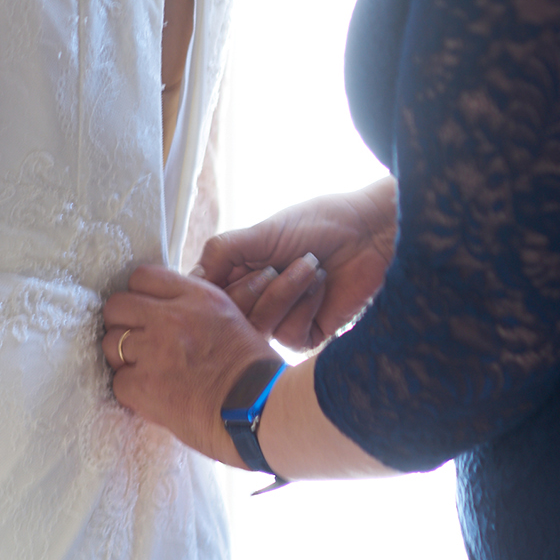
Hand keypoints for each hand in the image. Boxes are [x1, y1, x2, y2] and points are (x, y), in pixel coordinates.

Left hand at [104, 265, 275, 463]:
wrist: (260, 411)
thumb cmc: (252, 372)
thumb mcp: (228, 318)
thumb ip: (193, 307)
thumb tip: (163, 307)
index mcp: (197, 296)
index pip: (142, 276)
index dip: (139, 296)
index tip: (146, 313)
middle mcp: (172, 317)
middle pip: (117, 306)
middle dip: (123, 324)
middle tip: (138, 343)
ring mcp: (155, 350)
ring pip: (111, 343)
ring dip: (123, 358)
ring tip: (145, 372)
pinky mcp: (144, 385)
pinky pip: (117, 381)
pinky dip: (130, 391)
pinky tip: (152, 396)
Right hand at [196, 179, 397, 349]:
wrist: (369, 233)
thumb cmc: (318, 223)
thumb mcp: (261, 232)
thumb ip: (222, 252)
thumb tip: (190, 279)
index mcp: (241, 274)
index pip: (208, 298)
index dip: (211, 294)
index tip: (224, 278)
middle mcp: (258, 300)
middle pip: (229, 319)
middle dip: (254, 289)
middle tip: (277, 264)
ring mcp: (282, 320)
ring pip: (260, 328)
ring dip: (285, 293)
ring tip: (310, 265)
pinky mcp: (308, 334)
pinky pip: (289, 335)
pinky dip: (305, 304)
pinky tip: (323, 283)